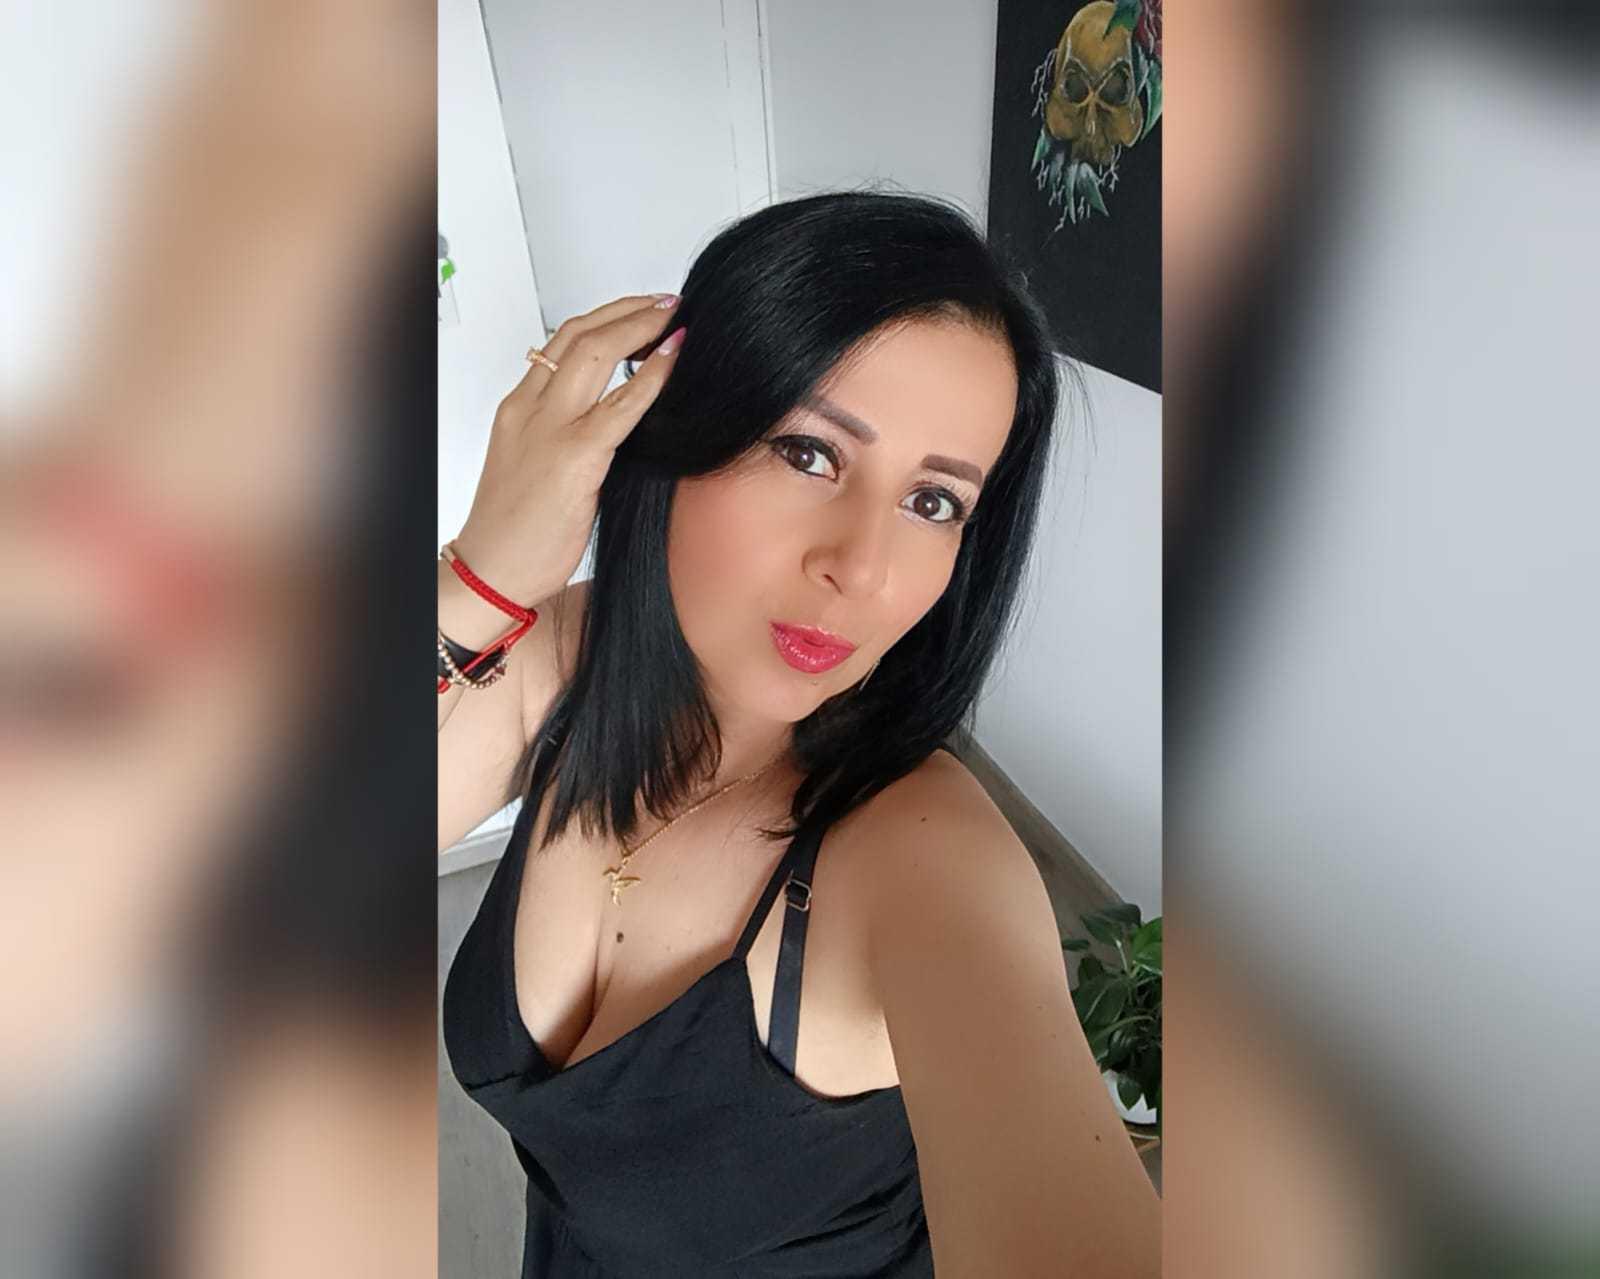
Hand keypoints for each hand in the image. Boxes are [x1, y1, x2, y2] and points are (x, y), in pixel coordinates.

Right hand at [451, 293, 684, 607]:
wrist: (490, 570)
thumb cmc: (517, 530)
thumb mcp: (537, 466)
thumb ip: (567, 434)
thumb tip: (615, 419)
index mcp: (519, 407)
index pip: (561, 341)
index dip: (606, 319)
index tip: (639, 312)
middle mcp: (530, 407)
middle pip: (579, 333)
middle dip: (628, 310)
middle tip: (666, 302)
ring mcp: (550, 428)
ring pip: (594, 352)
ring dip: (641, 326)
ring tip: (675, 317)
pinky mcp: (575, 457)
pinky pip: (621, 405)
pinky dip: (652, 375)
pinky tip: (674, 357)